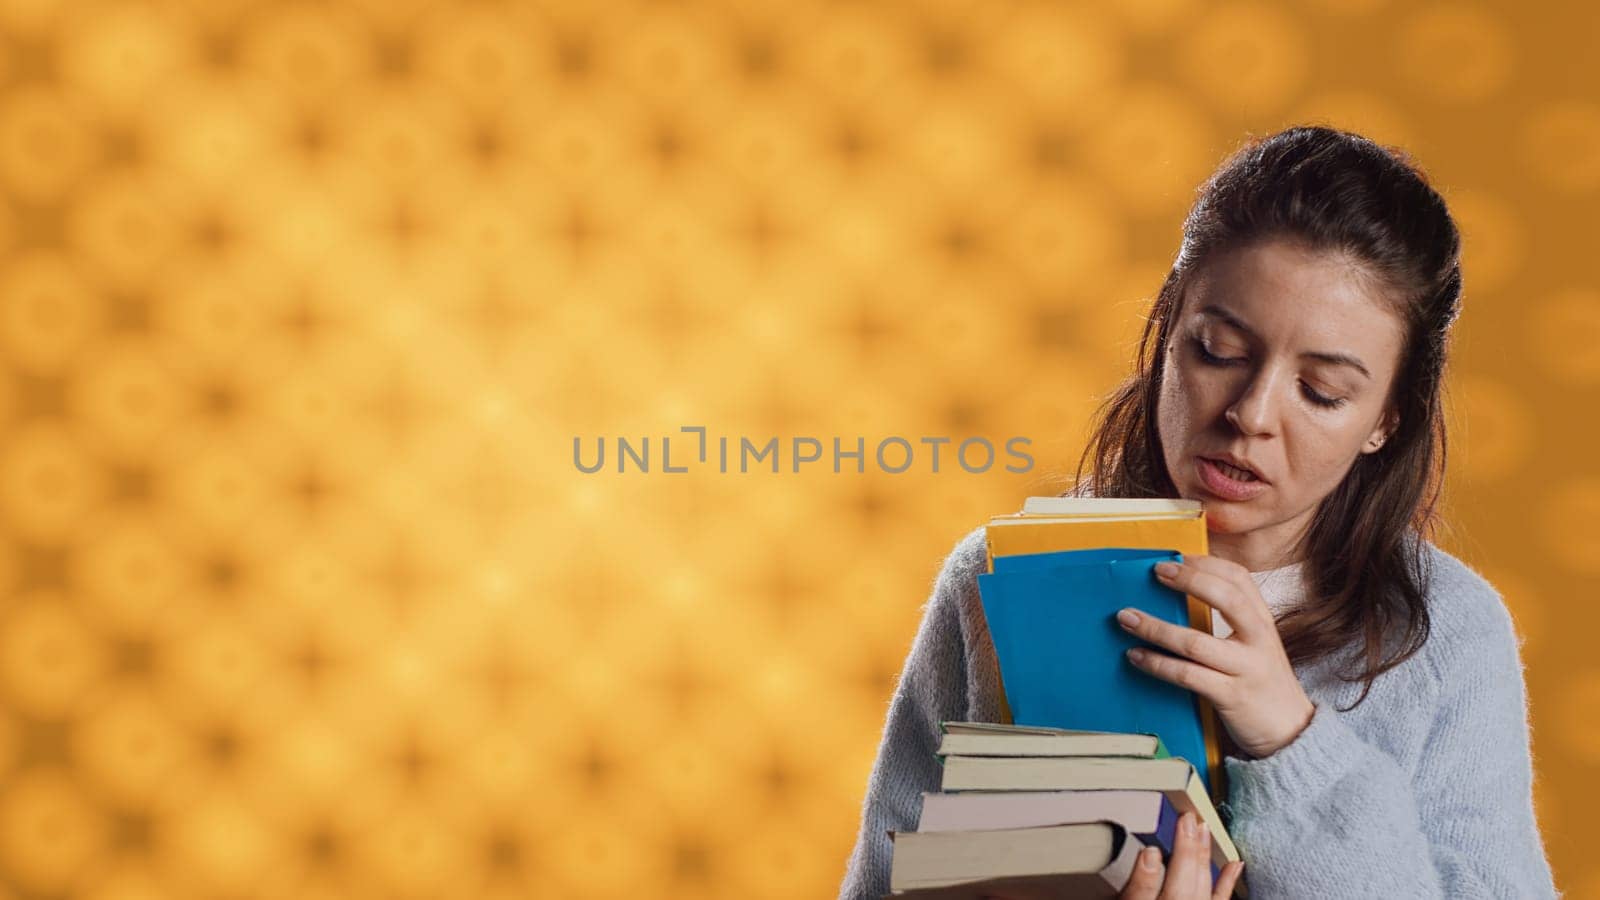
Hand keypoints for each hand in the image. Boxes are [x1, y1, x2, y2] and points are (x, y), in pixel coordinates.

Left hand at [1117, 555, 1315, 758]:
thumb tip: (1177, 596)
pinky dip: (1157, 664)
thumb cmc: (1262, 683)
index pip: (1240, 579)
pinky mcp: (1231, 697)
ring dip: (1156, 627)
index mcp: (1263, 622)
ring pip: (1195, 642)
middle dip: (1188, 581)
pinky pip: (1187, 675)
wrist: (1292, 732)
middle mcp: (1259, 640)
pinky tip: (1135, 656)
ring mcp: (1246, 669)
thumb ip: (1230, 622)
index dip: (1208, 563)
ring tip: (1126, 617)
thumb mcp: (1255, 645)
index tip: (1177, 556)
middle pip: (1226, 599)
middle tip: (1155, 572)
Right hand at [1119, 811, 1243, 898]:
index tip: (1148, 850)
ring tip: (1202, 828)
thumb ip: (1129, 887)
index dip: (1144, 874)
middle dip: (1185, 853)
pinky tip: (1235, 863)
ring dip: (1202, 857)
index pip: (1140, 896)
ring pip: (1200, 889)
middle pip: (1178, 889)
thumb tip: (1139, 857)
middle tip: (1186, 818)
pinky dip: (1228, 881)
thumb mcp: (1116, 896)